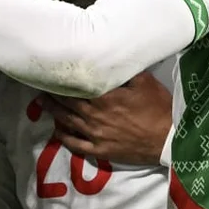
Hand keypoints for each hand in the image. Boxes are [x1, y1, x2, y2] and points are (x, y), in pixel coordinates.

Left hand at [42, 72, 172, 165]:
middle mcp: (95, 115)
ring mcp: (95, 135)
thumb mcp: (145, 81)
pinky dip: (64, 136)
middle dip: (53, 93)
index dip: (62, 80)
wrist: (167, 139)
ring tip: (42, 103)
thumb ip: (125, 71)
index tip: (51, 72)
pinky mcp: (100, 150)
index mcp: (104, 97)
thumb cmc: (157, 108)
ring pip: (68, 121)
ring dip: (53, 111)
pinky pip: (76, 144)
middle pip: (67, 103)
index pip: (76, 86)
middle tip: (40, 85)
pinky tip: (57, 130)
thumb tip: (110, 58)